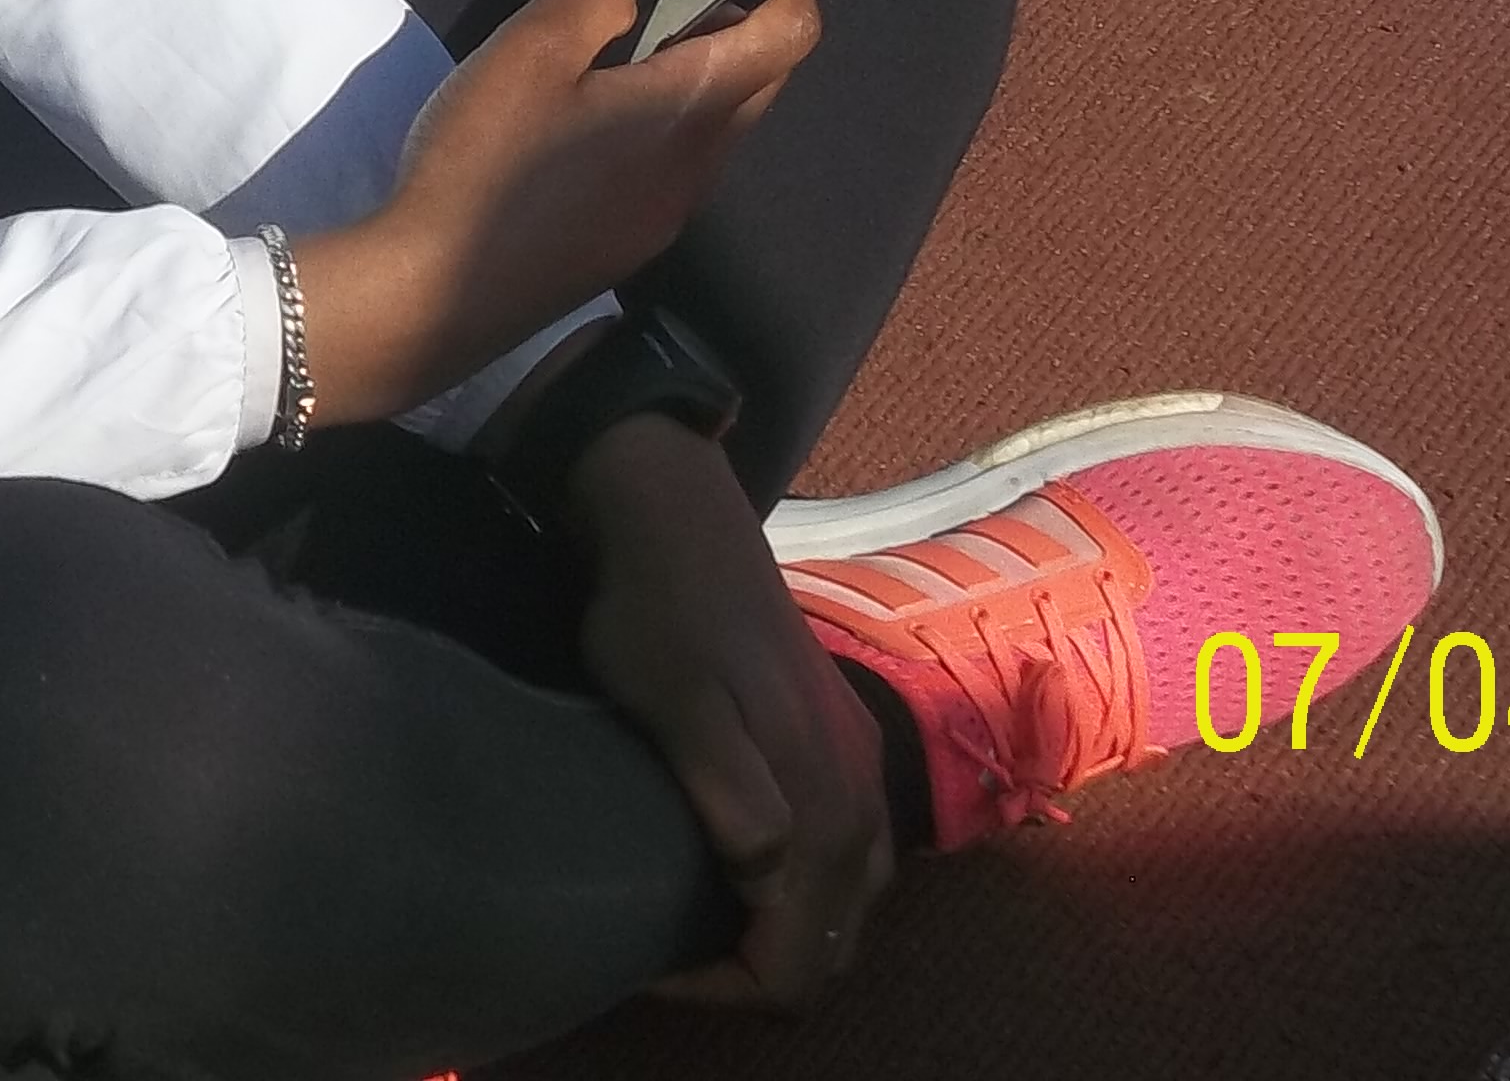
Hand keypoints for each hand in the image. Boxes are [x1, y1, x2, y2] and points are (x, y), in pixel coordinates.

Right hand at [292, 0, 817, 423]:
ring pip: (713, 126)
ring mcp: (668, 215)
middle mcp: (699, 168)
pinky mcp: (631, 242)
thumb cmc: (485, 164)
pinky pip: (672, 164)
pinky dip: (656, 122)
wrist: (432, 296)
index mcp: (689, 113)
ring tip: (611, 51)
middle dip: (737, 25)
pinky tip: (577, 123)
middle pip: (759, 81)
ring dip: (690, 76)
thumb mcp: (528, 48)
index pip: (791, 36)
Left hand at [566, 411, 895, 1009]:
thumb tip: (768, 875)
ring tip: (700, 921)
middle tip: (668, 952)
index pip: (794, 968)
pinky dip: (807, 893)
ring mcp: (863, 771)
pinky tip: (745, 869)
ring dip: (784, 937)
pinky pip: (853, 861)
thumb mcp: (674, 701)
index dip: (722, 991)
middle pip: (829, 953)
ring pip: (847, 911)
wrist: (682, 517)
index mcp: (824, 808)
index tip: (647, 966)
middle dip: (755, 975)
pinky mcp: (849, 743)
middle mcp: (863, 803)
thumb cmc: (660, 613)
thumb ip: (729, 789)